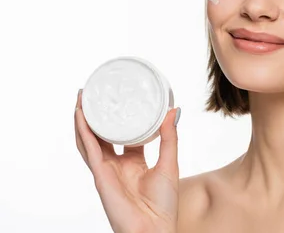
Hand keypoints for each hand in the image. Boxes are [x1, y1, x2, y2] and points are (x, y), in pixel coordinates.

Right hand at [74, 89, 180, 232]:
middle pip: (101, 135)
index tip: (122, 99)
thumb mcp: (169, 163)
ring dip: (83, 120)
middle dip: (96, 116)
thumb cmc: (163, 205)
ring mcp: (106, 170)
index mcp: (133, 162)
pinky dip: (83, 132)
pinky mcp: (100, 175)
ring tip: (82, 98)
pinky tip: (81, 116)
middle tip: (94, 93)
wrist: (154, 230)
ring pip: (89, 140)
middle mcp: (116, 165)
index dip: (121, 118)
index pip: (123, 136)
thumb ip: (169, 138)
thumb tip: (174, 111)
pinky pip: (89, 150)